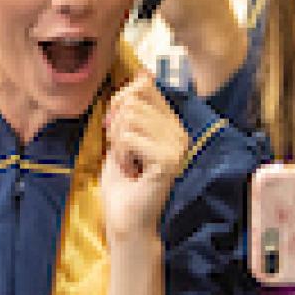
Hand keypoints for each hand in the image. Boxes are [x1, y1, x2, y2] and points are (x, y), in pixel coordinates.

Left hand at [101, 74, 189, 243]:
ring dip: (118, 143)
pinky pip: (129, 137)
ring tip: (128, 164)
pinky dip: (121, 155)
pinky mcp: (168, 160)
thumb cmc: (122, 184)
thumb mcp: (121, 138)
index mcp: (171, 125)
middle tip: (123, 154)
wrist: (126, 221)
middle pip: (133, 99)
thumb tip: (141, 74)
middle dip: (115, 126)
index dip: (119, 102)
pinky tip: (131, 172)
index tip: (116, 130)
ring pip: (128, 118)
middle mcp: (179, 132)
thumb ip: (129, 108)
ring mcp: (176, 146)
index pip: (143, 86)